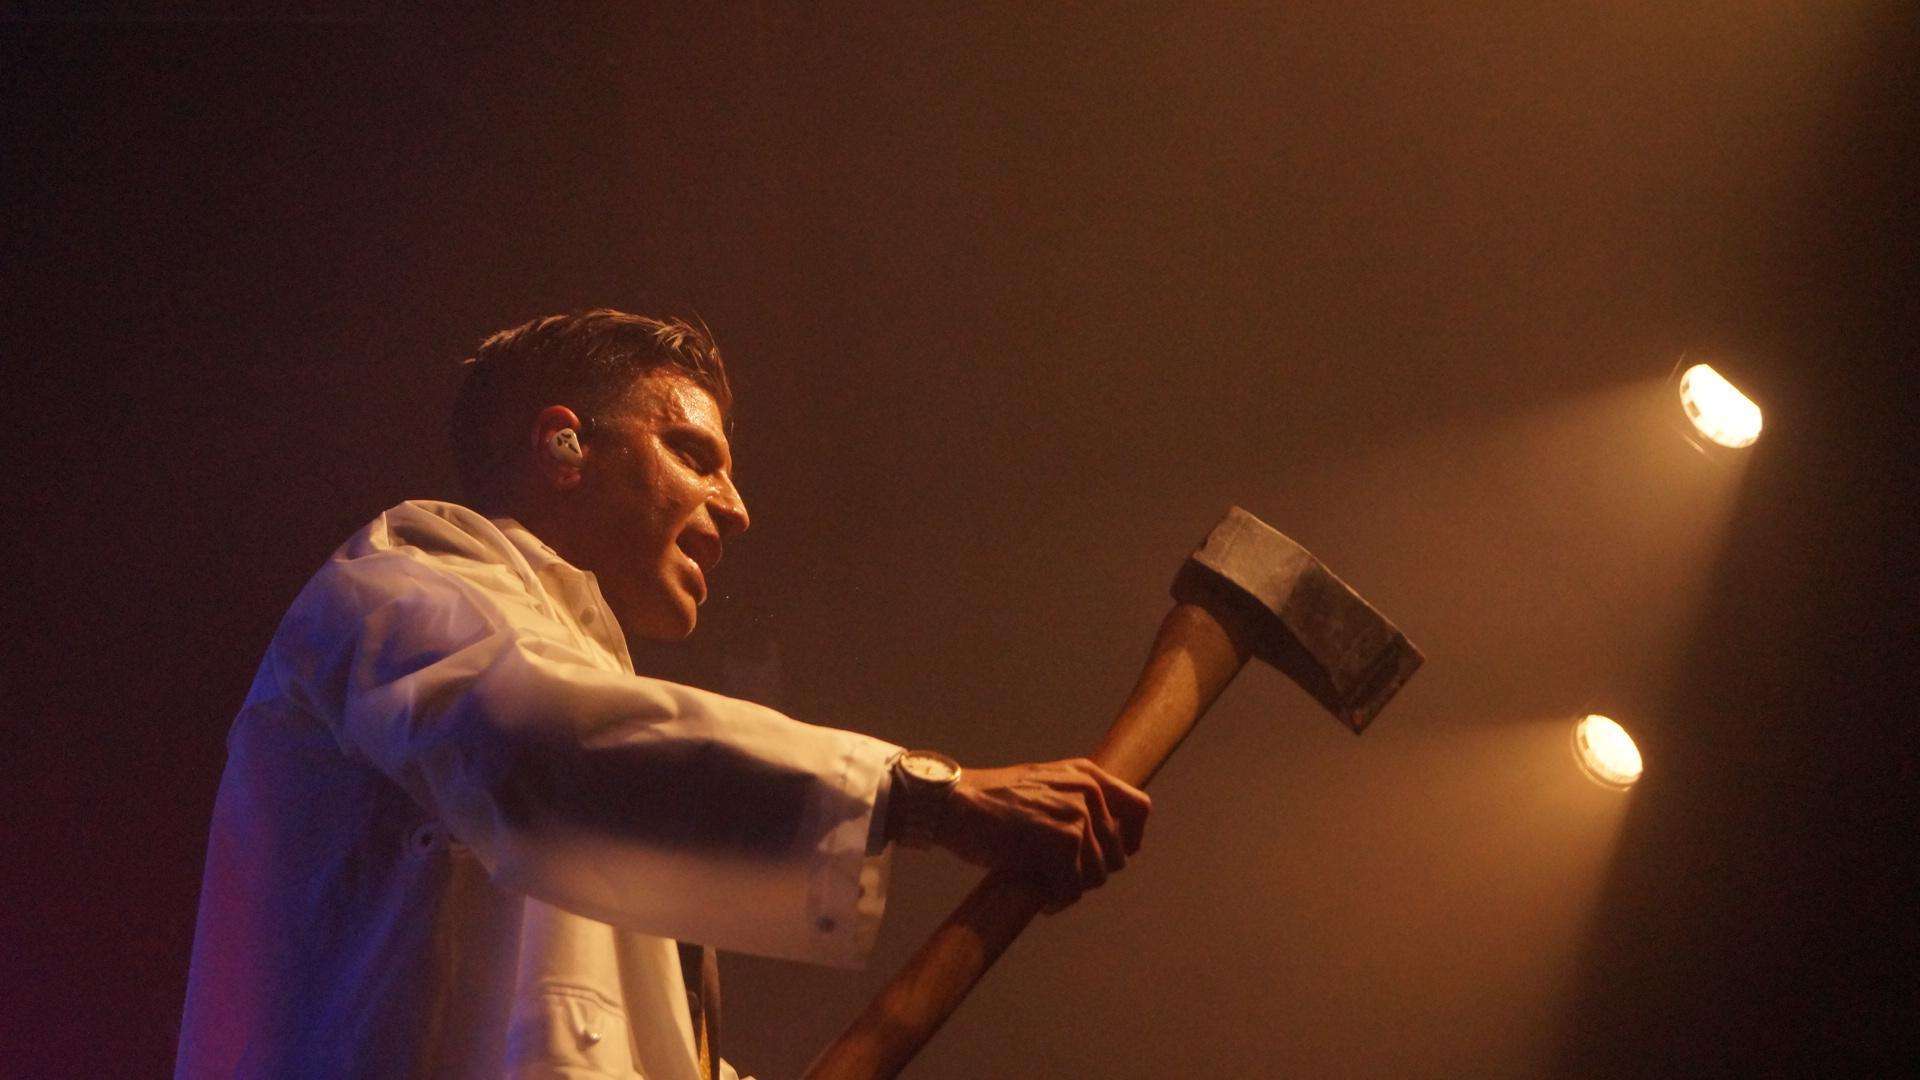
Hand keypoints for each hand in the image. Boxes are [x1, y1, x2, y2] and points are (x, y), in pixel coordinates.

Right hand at [927, 758, 1149, 911]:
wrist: (952, 803)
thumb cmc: (988, 802)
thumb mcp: (1042, 787)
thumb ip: (1074, 802)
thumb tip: (1104, 843)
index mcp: (1087, 774)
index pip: (1140, 809)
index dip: (1131, 841)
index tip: (1110, 858)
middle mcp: (1088, 790)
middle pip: (1118, 854)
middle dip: (1092, 874)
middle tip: (1062, 880)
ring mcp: (1077, 815)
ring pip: (1097, 876)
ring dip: (1073, 890)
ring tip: (1049, 890)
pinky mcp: (1062, 841)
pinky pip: (1073, 889)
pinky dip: (1059, 901)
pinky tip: (1043, 899)